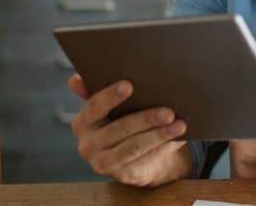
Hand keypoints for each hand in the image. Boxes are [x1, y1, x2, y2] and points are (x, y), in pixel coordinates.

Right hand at [67, 74, 190, 186]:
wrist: (133, 156)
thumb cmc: (122, 121)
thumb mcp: (112, 106)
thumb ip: (98, 90)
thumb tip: (76, 79)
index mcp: (83, 122)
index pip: (94, 107)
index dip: (110, 96)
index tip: (129, 85)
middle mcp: (87, 145)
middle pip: (119, 129)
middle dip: (146, 119)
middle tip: (168, 111)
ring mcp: (103, 163)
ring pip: (134, 147)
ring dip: (159, 135)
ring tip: (180, 125)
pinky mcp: (121, 175)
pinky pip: (144, 160)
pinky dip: (163, 148)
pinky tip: (177, 138)